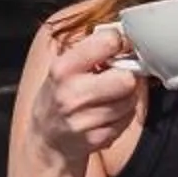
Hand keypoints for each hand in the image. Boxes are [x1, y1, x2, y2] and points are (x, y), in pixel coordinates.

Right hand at [28, 25, 141, 166]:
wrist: (47, 138)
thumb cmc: (59, 95)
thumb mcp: (63, 67)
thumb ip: (92, 50)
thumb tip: (127, 39)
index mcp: (63, 68)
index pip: (108, 42)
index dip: (119, 43)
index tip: (117, 49)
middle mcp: (72, 93)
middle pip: (126, 78)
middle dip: (127, 77)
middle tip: (117, 78)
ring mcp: (84, 119)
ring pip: (130, 100)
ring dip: (127, 98)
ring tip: (109, 98)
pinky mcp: (96, 138)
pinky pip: (127, 120)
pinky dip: (123, 116)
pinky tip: (107, 114)